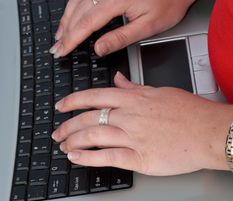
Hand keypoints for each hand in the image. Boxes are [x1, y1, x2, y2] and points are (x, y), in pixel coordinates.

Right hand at [50, 0, 195, 57]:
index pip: (87, 24)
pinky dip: (75, 6)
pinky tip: (72, 15)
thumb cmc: (169, 1)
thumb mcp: (148, 26)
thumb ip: (121, 38)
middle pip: (78, 10)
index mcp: (116, 0)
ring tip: (60, 35)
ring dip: (67, 18)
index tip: (62, 51)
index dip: (72, 39)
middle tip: (56, 48)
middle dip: (65, 31)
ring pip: (78, 0)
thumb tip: (99, 49)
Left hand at [52, 72, 231, 175]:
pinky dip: (88, 157)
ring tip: (64, 146)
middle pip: (88, 117)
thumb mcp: (160, 92)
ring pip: (93, 135)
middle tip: (58, 132)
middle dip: (68, 125)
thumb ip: (135, 88)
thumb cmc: (191, 113)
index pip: (94, 96)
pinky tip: (76, 158)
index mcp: (134, 99)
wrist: (209, 132)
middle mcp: (130, 116)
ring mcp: (133, 137)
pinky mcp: (140, 158)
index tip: (61, 106)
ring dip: (74, 141)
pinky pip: (108, 156)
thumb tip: (119, 82)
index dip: (73, 101)